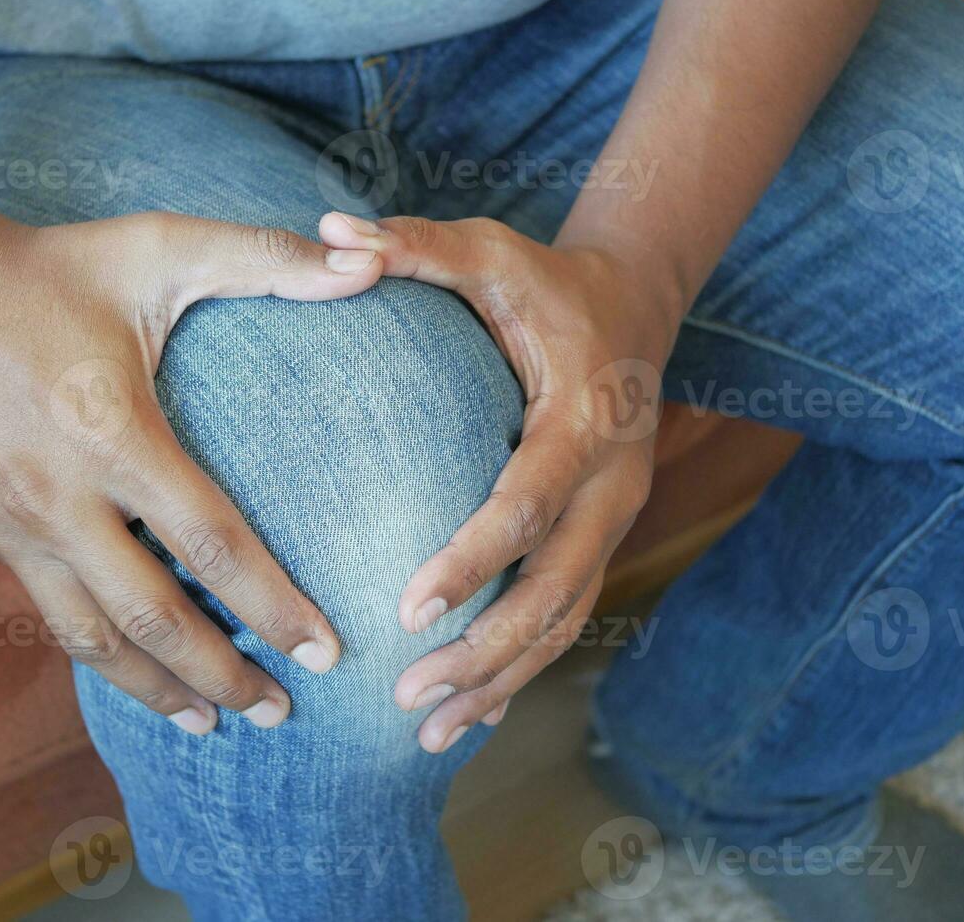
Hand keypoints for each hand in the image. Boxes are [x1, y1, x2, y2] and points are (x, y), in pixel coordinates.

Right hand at [0, 211, 381, 733]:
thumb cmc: (55, 265)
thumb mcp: (162, 246)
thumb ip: (268, 257)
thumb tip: (370, 260)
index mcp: (108, 433)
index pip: (210, 545)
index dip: (275, 606)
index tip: (328, 654)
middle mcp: (51, 494)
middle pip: (151, 618)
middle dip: (222, 675)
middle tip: (281, 714)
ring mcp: (0, 521)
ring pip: (87, 636)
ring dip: (154, 687)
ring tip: (210, 721)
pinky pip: (45, 602)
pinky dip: (97, 641)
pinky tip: (134, 659)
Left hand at [319, 212, 679, 750]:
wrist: (636, 306)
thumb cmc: (546, 283)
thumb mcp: (489, 252)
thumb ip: (415, 246)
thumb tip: (328, 233)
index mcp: (583, 418)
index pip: (529, 501)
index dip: (475, 558)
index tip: (411, 606)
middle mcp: (612, 480)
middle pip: (558, 589)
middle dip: (487, 651)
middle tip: (408, 694)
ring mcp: (616, 517)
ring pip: (568, 620)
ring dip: (503, 681)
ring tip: (430, 731)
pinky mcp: (604, 537)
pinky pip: (569, 617)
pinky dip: (522, 671)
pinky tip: (470, 713)